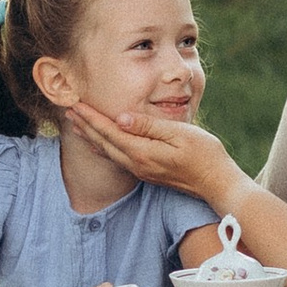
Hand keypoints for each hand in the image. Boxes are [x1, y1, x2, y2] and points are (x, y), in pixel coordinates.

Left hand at [64, 101, 245, 209]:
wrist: (217, 183)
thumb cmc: (204, 155)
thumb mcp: (179, 134)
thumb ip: (149, 126)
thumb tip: (120, 118)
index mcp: (142, 151)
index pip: (110, 131)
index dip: (91, 117)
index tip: (76, 104)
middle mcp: (137, 164)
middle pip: (104, 142)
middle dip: (86, 125)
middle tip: (69, 110)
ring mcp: (141, 170)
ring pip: (108, 151)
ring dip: (92, 137)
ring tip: (77, 125)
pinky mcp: (147, 173)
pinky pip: (117, 158)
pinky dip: (104, 147)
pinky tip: (99, 145)